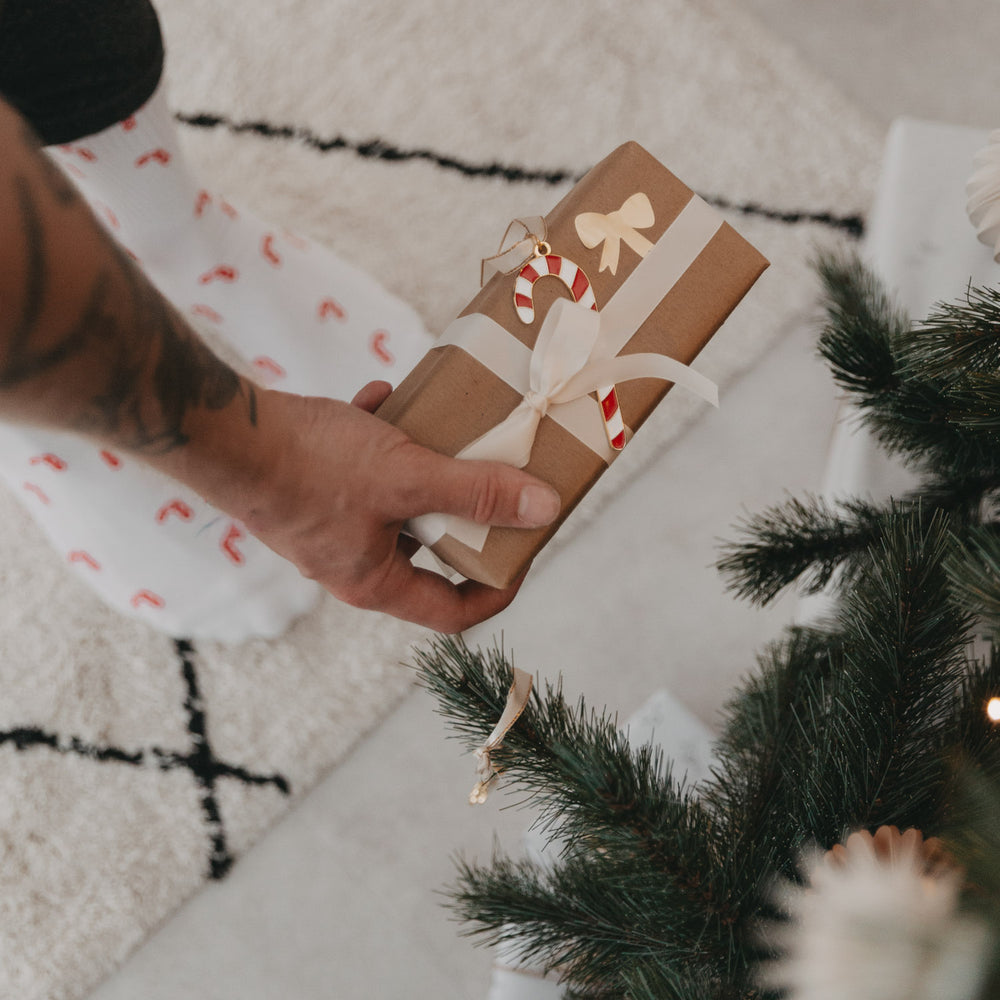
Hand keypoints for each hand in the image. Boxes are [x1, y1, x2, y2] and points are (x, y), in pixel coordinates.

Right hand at [228, 381, 560, 632]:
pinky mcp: (309, 493)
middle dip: (462, 511)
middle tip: (491, 477)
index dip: (497, 588)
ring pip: (395, 505)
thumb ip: (477, 492)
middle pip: (427, 552)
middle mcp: (350, 564)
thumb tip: (542, 509)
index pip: (452, 610)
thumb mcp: (407, 476)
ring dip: (420, 467)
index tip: (523, 551)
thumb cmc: (309, 466)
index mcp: (375, 583)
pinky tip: (380, 398)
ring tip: (436, 428)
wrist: (223, 433)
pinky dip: (378, 441)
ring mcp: (327, 529)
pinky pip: (359, 474)